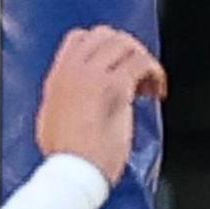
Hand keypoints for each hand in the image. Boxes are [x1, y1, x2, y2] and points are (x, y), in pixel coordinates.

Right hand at [33, 25, 165, 186]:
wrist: (73, 173)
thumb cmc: (68, 160)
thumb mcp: (52, 121)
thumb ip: (65, 99)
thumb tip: (77, 96)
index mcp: (57, 78)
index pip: (80, 38)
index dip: (104, 46)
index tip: (116, 65)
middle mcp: (73, 70)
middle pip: (105, 35)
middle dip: (128, 49)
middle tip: (137, 72)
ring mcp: (93, 76)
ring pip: (126, 44)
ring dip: (143, 60)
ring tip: (149, 85)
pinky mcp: (114, 88)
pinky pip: (142, 63)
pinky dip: (155, 73)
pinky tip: (157, 91)